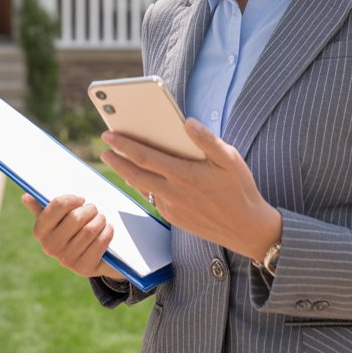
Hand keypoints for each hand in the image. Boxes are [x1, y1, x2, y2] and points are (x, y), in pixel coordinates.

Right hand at [21, 194, 124, 280]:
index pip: (56, 206)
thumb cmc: (72, 230)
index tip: (81, 199)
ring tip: (101, 218)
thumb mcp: (58, 219)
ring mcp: (66, 259)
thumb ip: (43, 207)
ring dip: (100, 220)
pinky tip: (108, 228)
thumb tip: (25, 197)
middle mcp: (50, 247)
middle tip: (94, 208)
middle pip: (75, 218)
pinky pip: (99, 243)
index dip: (71, 199)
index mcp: (40, 231)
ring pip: (89, 230)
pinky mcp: (83, 268)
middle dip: (89, 209)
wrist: (91, 257)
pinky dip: (107, 232)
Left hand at [100, 118, 280, 261]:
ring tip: (117, 160)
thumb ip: (207, 140)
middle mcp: (173, 192)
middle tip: (104, 148)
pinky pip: (154, 199)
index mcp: (184, 174)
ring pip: (142, 187)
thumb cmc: (240, 190)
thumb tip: (187, 122)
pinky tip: (142, 177)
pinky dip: (144, 186)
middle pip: (135, 173)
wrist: (247, 230)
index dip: (123, 145)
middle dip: (116, 159)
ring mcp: (172, 208)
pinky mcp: (175, 218)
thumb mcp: (230, 159)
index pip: (144, 157)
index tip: (108, 135)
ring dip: (127, 173)